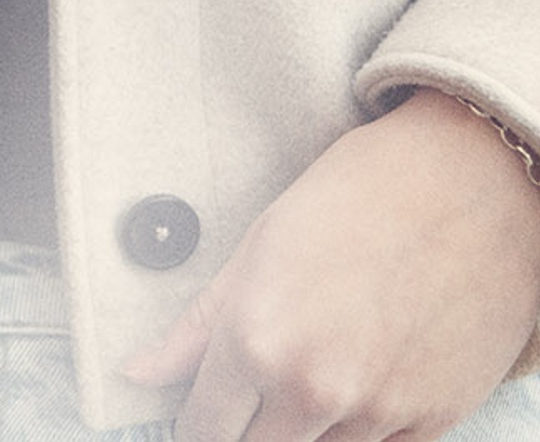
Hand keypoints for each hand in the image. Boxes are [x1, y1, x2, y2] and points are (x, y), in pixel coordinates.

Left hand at [122, 91, 539, 441]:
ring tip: (315, 367)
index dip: (197, 424)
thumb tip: (138, 373)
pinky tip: (362, 381)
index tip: (201, 414)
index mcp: (256, 342)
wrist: (468, 188)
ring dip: (306, 429)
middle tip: (250, 397)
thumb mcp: (256, 251)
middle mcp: (315, 388)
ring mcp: (379, 411)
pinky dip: (362, 431)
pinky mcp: (434, 419)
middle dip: (246, 429)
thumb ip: (195, 328)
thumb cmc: (355, 201)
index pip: (204, 429)